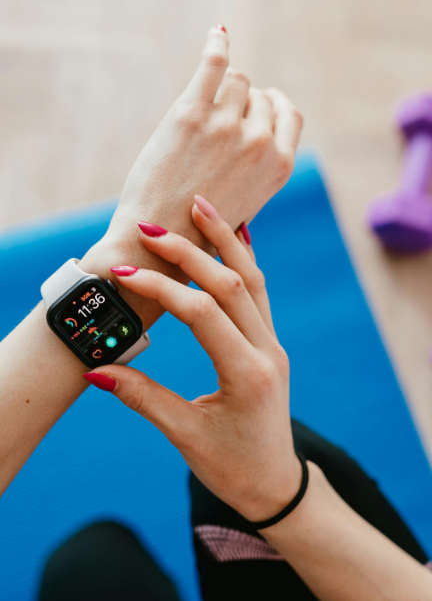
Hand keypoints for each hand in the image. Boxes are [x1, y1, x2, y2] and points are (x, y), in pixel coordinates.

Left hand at [81, 26, 302, 327]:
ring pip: (235, 80)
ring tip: (202, 112)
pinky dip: (216, 45)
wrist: (160, 241)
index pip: (289, 114)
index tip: (259, 104)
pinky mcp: (192, 113)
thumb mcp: (246, 206)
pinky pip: (214, 63)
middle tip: (216, 125)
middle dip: (239, 104)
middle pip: (258, 95)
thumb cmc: (198, 228)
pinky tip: (217, 36)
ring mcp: (227, 125)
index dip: (272, 106)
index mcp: (279, 166)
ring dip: (220, 92)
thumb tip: (261, 144)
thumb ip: (257, 172)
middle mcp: (260, 142)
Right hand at [84, 196, 300, 522]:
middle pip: (230, 284)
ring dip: (225, 241)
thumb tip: (97, 371)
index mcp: (247, 374)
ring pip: (252, 280)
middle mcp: (266, 351)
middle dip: (189, 251)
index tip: (123, 275)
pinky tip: (234, 236)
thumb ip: (143, 398)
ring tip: (201, 205)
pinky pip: (259, 292)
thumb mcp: (185, 435)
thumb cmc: (232, 466)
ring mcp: (272, 344)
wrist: (275, 482)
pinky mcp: (269, 344)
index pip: (201, 314)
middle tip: (154, 227)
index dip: (161, 289)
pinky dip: (244, 261)